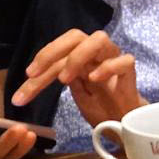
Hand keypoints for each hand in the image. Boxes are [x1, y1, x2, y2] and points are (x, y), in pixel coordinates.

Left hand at [11, 29, 143, 126]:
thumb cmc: (102, 106)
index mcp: (83, 55)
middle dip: (52, 51)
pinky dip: (108, 67)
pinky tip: (94, 79)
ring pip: (99, 39)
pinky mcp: (130, 72)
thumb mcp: (76, 94)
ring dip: (77, 56)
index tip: (27, 75)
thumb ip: (60, 79)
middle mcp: (98, 52)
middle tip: (37, 73)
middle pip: (76, 36)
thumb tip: (30, 77)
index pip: (59, 49)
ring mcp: (115, 59)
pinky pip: (124, 60)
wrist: (127, 123)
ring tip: (64, 79)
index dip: (42, 59)